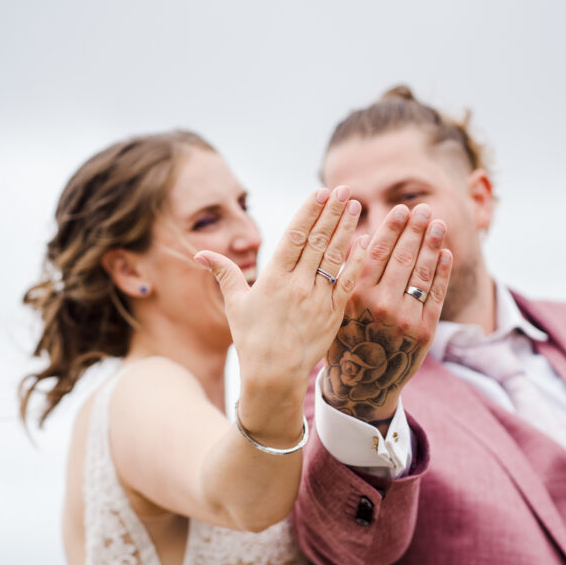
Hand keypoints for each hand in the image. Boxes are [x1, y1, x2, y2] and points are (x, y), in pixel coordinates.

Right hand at [195, 186, 367, 416]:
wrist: (274, 375)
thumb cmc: (252, 339)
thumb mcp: (235, 305)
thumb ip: (224, 273)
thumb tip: (200, 253)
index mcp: (273, 279)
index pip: (294, 237)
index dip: (308, 213)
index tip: (319, 193)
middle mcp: (297, 285)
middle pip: (317, 241)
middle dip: (331, 212)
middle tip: (344, 189)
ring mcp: (317, 299)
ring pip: (335, 257)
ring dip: (346, 229)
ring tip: (355, 206)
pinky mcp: (333, 313)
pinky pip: (348, 282)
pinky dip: (357, 261)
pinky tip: (365, 241)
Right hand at [320, 203, 451, 421]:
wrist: (362, 387)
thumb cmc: (345, 340)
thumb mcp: (338, 308)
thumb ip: (349, 275)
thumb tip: (365, 237)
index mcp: (355, 297)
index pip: (377, 253)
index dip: (392, 228)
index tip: (400, 209)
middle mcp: (381, 306)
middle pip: (402, 258)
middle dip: (415, 229)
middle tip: (423, 209)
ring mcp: (405, 319)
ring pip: (421, 273)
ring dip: (431, 244)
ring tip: (436, 224)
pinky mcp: (424, 331)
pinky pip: (436, 294)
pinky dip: (441, 272)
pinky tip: (444, 253)